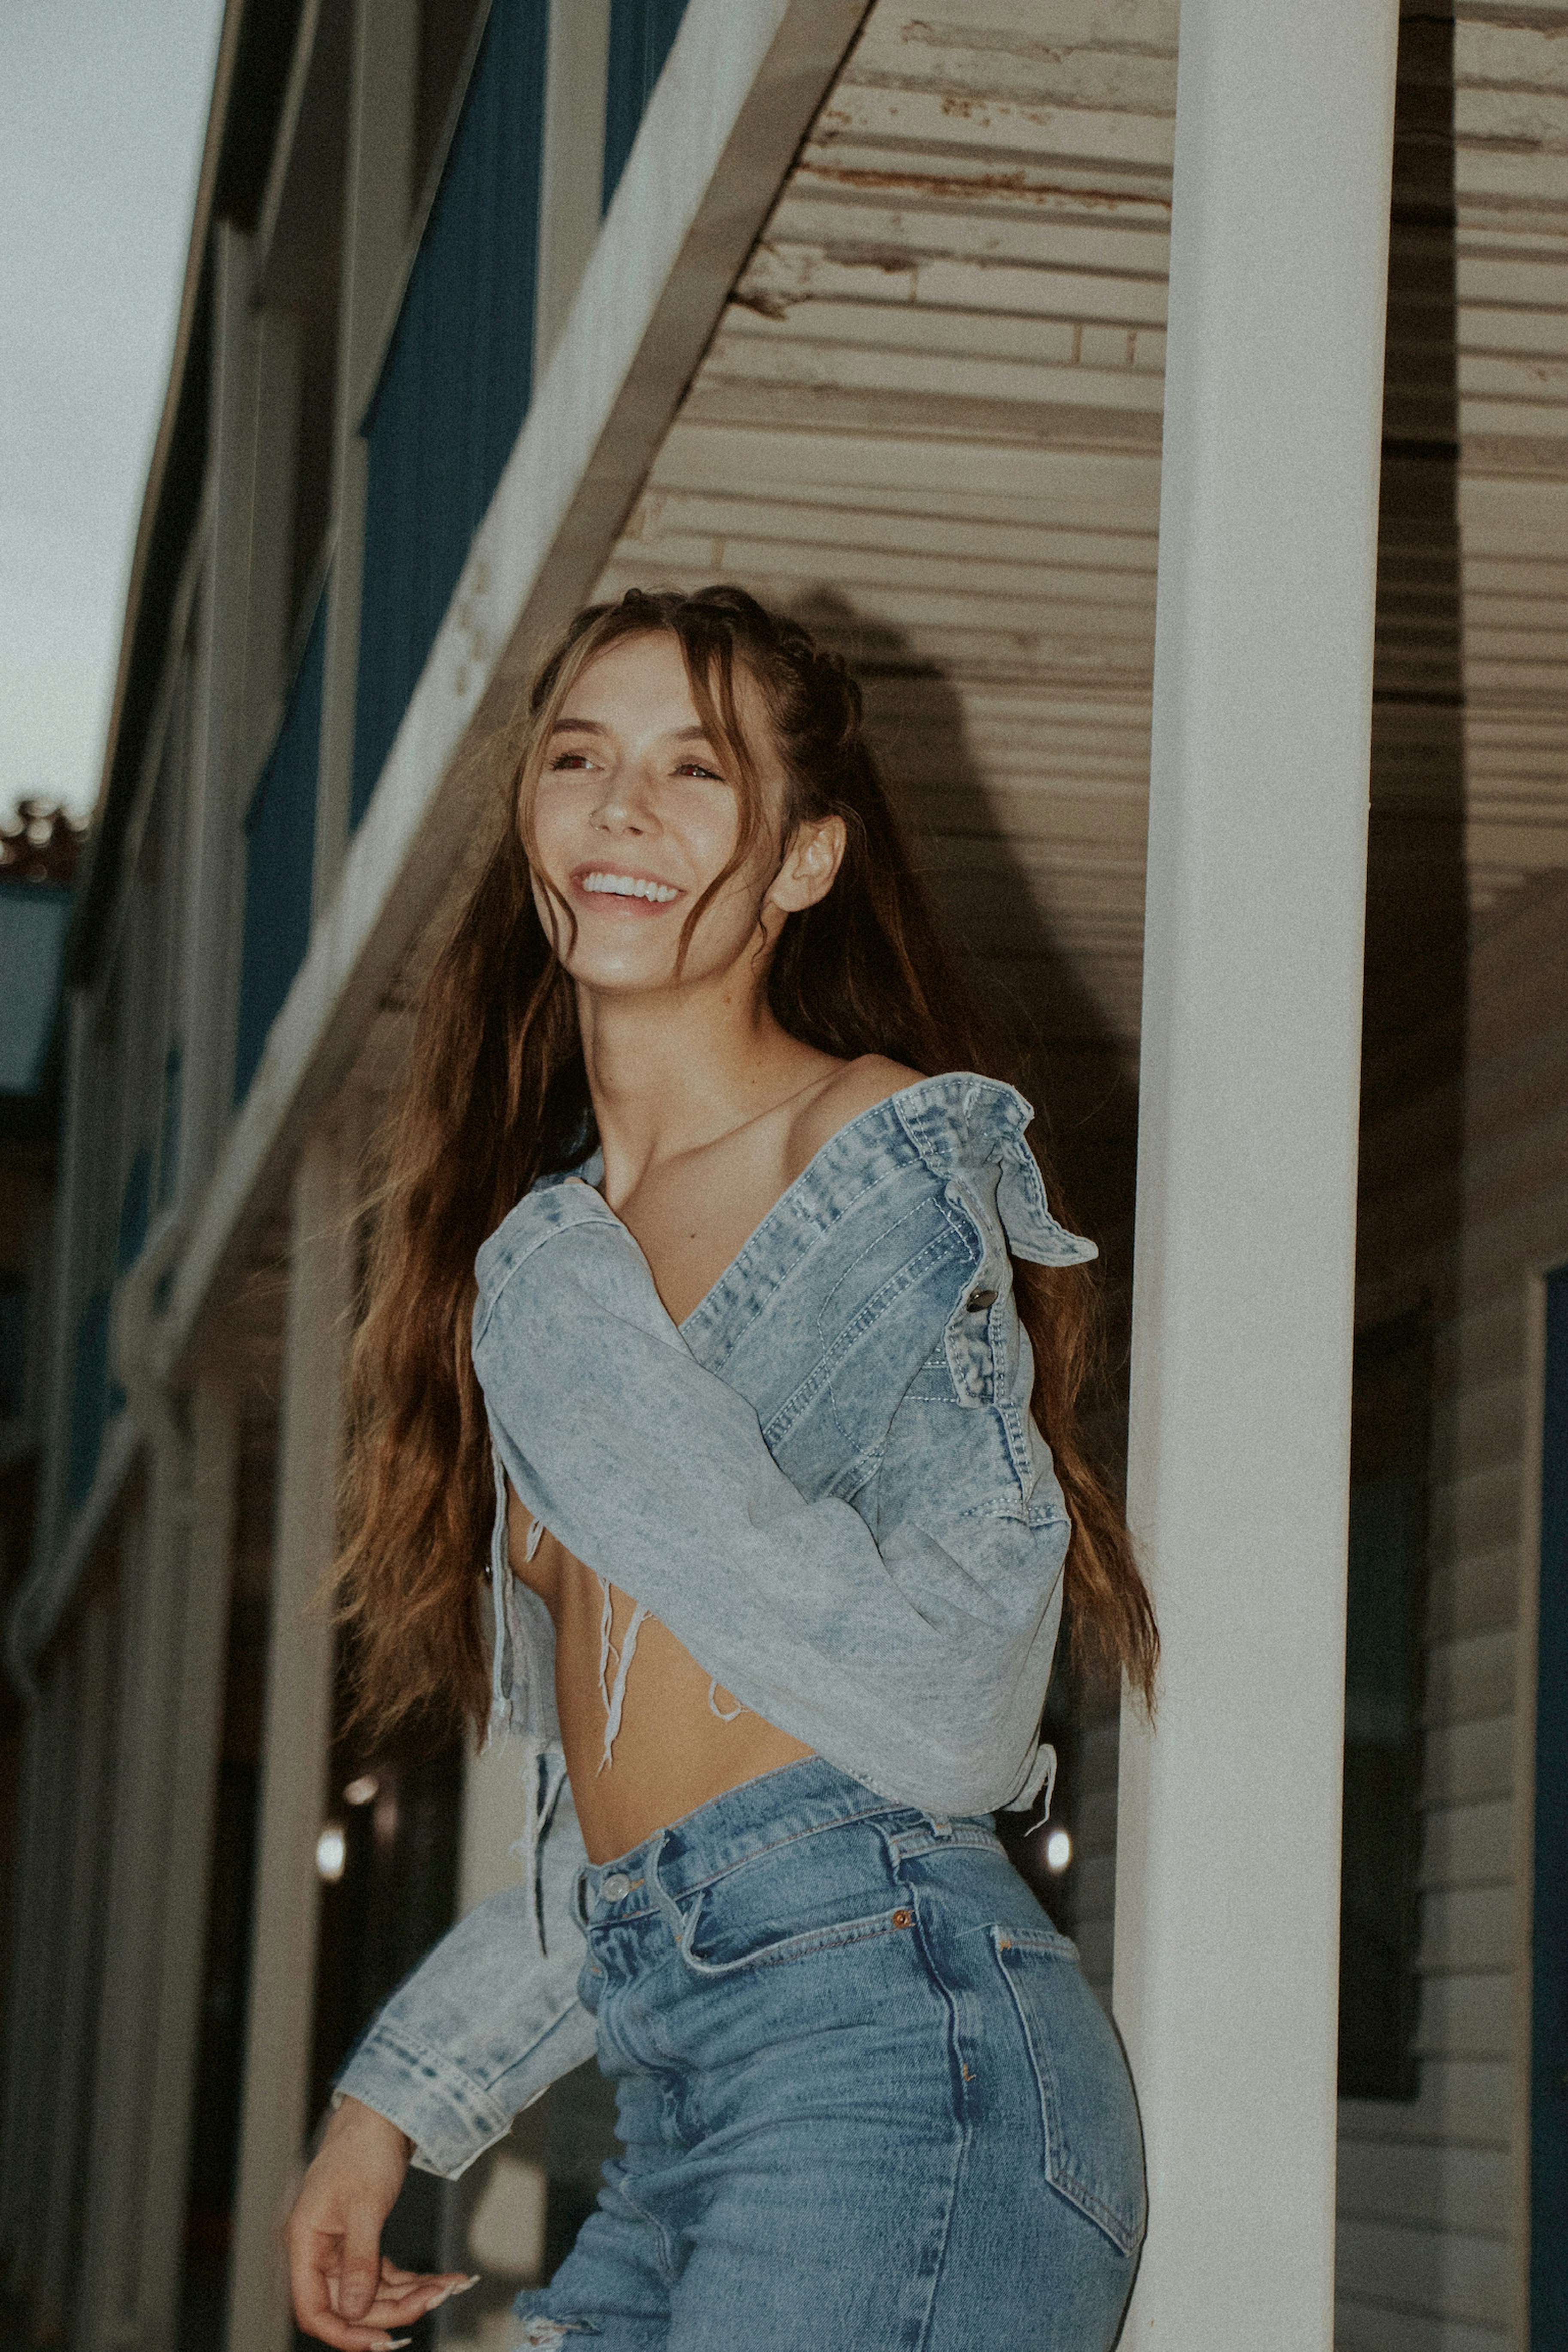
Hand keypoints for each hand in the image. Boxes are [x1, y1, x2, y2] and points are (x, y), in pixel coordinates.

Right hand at [287, 2096, 477, 2347]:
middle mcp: (319, 2250)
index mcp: (306, 2242)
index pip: (314, 2309)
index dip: (344, 2333)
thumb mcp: (364, 2205)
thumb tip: (356, 2311)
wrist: (383, 2111)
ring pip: (373, 2291)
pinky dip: (413, 2279)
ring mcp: (341, 2247)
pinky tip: (443, 2277)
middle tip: (436, 2299)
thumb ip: (359, 2261)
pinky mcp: (364, 2240)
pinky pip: (386, 2274)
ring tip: (449, 2285)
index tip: (381, 2342)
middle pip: (350, 2304)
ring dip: (410, 2295)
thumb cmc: (364, 2147)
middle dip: (393, 2308)